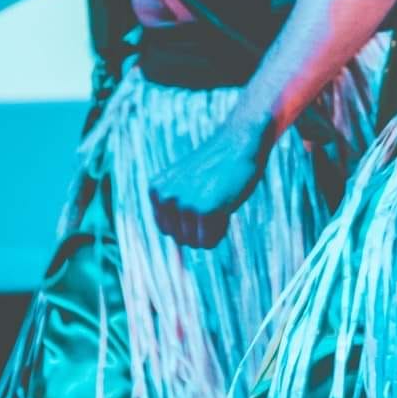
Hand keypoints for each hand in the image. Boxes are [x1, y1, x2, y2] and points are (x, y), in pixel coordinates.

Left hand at [149, 124, 269, 247]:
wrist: (240, 141)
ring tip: (219, 200)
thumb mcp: (186, 183)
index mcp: (157, 191)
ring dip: (212, 227)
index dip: (189, 219)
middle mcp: (165, 198)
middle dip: (200, 226)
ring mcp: (185, 204)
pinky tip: (226, 206)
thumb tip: (179, 256)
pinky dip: (221, 230)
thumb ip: (175, 210)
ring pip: (195, 242)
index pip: (167, 230)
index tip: (202, 196)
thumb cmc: (217, 165)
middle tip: (214, 198)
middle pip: (180, 239)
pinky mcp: (205, 210)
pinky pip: (209, 242)